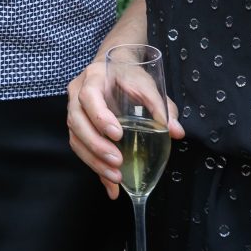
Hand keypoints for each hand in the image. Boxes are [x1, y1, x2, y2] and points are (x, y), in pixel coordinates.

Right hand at [66, 52, 184, 200]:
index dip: (100, 117)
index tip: (117, 134)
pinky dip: (95, 167)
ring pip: (75, 138)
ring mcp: (74, 110)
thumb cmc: (130, 75)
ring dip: (94, 161)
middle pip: (76, 121)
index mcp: (94, 78)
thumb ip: (161, 107)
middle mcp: (77, 93)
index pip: (89, 96)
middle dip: (96, 145)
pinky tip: (110, 184)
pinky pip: (80, 148)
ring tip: (115, 177)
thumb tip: (176, 132)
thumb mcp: (148, 85)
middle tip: (117, 162)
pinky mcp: (77, 126)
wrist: (115, 66)